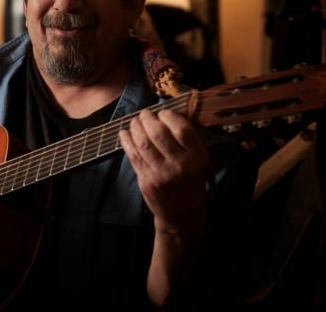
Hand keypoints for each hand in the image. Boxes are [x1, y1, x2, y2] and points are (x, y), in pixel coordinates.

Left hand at [118, 109, 213, 230]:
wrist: (182, 213)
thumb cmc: (192, 181)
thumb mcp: (200, 161)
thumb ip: (189, 140)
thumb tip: (171, 114)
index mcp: (196, 158)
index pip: (182, 129)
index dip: (169, 116)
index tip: (163, 112)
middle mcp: (179, 165)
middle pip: (159, 133)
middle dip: (148, 119)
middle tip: (144, 114)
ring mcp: (160, 173)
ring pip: (143, 143)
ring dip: (135, 127)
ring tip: (135, 121)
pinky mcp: (146, 180)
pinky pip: (133, 156)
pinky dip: (126, 141)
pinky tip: (125, 133)